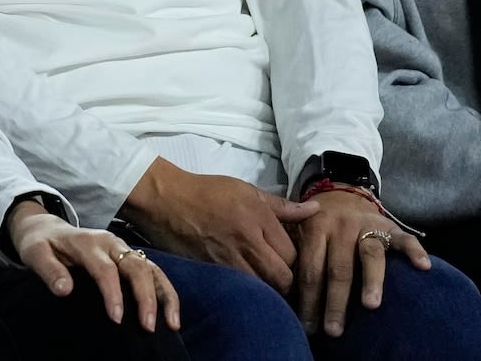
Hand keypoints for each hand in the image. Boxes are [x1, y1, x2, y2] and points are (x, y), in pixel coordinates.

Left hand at [7, 202, 179, 332]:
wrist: (47, 228)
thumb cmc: (41, 244)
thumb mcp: (35, 253)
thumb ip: (49, 270)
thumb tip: (65, 290)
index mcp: (87, 242)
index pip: (105, 268)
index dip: (113, 293)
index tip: (117, 319)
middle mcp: (110, 243)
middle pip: (136, 267)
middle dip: (145, 297)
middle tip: (148, 327)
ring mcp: (123, 248)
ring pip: (151, 268)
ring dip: (164, 295)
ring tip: (172, 323)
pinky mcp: (129, 257)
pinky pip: (153, 272)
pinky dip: (165, 291)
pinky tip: (171, 314)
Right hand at [121, 157, 318, 292]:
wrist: (165, 198)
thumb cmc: (207, 191)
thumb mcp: (246, 190)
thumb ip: (282, 205)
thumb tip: (315, 209)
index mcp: (258, 219)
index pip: (294, 255)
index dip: (296, 260)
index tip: (291, 260)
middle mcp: (246, 242)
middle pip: (282, 278)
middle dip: (287, 282)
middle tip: (282, 277)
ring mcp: (227, 260)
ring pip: (262, 289)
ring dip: (266, 289)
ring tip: (263, 281)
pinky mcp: (210, 271)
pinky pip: (237, 289)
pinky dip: (244, 290)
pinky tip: (243, 283)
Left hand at [291, 188, 429, 336]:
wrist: (342, 192)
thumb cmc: (319, 223)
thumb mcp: (299, 229)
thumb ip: (295, 254)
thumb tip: (285, 293)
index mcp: (314, 229)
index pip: (311, 269)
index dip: (309, 299)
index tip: (308, 326)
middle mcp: (340, 227)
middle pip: (339, 269)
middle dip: (335, 302)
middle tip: (334, 330)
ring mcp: (367, 226)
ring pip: (370, 255)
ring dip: (371, 281)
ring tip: (370, 305)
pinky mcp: (390, 226)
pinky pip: (404, 239)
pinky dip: (414, 251)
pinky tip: (423, 267)